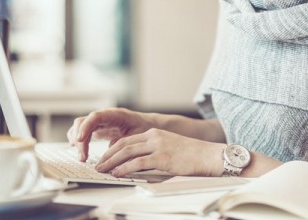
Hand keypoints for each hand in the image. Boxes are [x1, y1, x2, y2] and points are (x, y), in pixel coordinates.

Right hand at [67, 108, 151, 160]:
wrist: (147, 124)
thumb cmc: (143, 128)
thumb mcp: (137, 135)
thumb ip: (125, 142)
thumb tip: (111, 152)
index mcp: (115, 114)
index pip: (95, 117)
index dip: (85, 127)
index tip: (80, 140)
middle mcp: (104, 116)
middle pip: (83, 122)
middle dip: (79, 140)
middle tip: (83, 158)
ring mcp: (99, 122)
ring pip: (80, 127)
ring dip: (77, 142)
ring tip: (82, 158)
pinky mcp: (97, 129)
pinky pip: (83, 132)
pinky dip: (78, 141)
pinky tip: (80, 151)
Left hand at [94, 128, 222, 177]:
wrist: (209, 155)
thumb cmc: (192, 155)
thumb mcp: (170, 147)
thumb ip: (154, 151)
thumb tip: (137, 163)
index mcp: (155, 132)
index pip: (127, 140)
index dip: (113, 150)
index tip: (104, 159)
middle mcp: (155, 136)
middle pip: (124, 145)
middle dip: (108, 156)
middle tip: (98, 165)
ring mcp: (158, 146)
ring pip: (127, 152)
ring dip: (112, 162)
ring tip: (102, 170)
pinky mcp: (162, 157)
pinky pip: (137, 163)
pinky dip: (124, 168)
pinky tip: (117, 174)